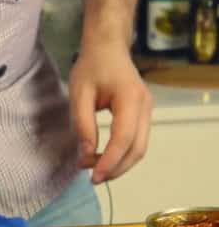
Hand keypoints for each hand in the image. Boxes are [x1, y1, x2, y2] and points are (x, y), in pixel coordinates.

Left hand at [68, 44, 152, 184]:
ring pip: (140, 147)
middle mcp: (145, 106)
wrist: (107, 47)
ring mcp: (147, 110)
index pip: (123, 138)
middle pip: (137, 148)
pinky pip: (137, 141)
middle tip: (93, 179)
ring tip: (94, 170)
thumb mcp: (79, 94)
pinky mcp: (143, 114)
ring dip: (119, 164)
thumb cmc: (91, 67)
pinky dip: (122, 154)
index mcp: (130, 98)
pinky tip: (103, 158)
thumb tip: (86, 154)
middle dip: (116, 168)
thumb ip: (82, 124)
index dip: (109, 160)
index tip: (93, 176)